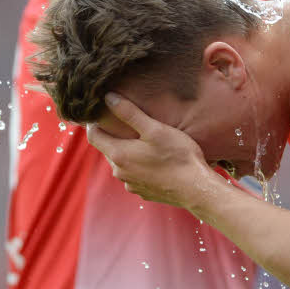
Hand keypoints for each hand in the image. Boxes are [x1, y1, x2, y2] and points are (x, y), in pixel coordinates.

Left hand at [87, 93, 223, 212]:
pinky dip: (140, 165)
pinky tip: (156, 160)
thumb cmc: (177, 155)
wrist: (195, 188)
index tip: (100, 113)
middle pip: (108, 149)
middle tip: (128, 124)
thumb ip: (130, 113)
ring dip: (128, 152)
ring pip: (122, 163)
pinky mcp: (143, 192)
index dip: (94, 123)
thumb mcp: (154, 129)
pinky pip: (134, 175)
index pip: (94, 136)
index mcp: (119, 154)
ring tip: (145, 141)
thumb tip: (108, 98)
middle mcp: (120, 172)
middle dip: (114, 136)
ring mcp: (131, 184)